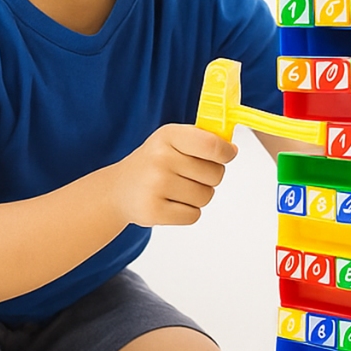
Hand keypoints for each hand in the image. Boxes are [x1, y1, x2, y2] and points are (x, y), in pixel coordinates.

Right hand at [114, 124, 237, 227]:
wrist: (120, 190)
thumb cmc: (154, 162)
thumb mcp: (172, 140)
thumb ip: (202, 139)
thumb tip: (231, 149)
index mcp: (169, 135)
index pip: (211, 145)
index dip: (226, 152)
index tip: (228, 154)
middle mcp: (161, 158)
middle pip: (215, 174)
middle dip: (210, 177)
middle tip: (190, 175)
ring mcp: (155, 185)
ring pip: (206, 196)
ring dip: (198, 196)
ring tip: (177, 189)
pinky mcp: (153, 211)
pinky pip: (194, 215)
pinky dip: (187, 212)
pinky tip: (170, 203)